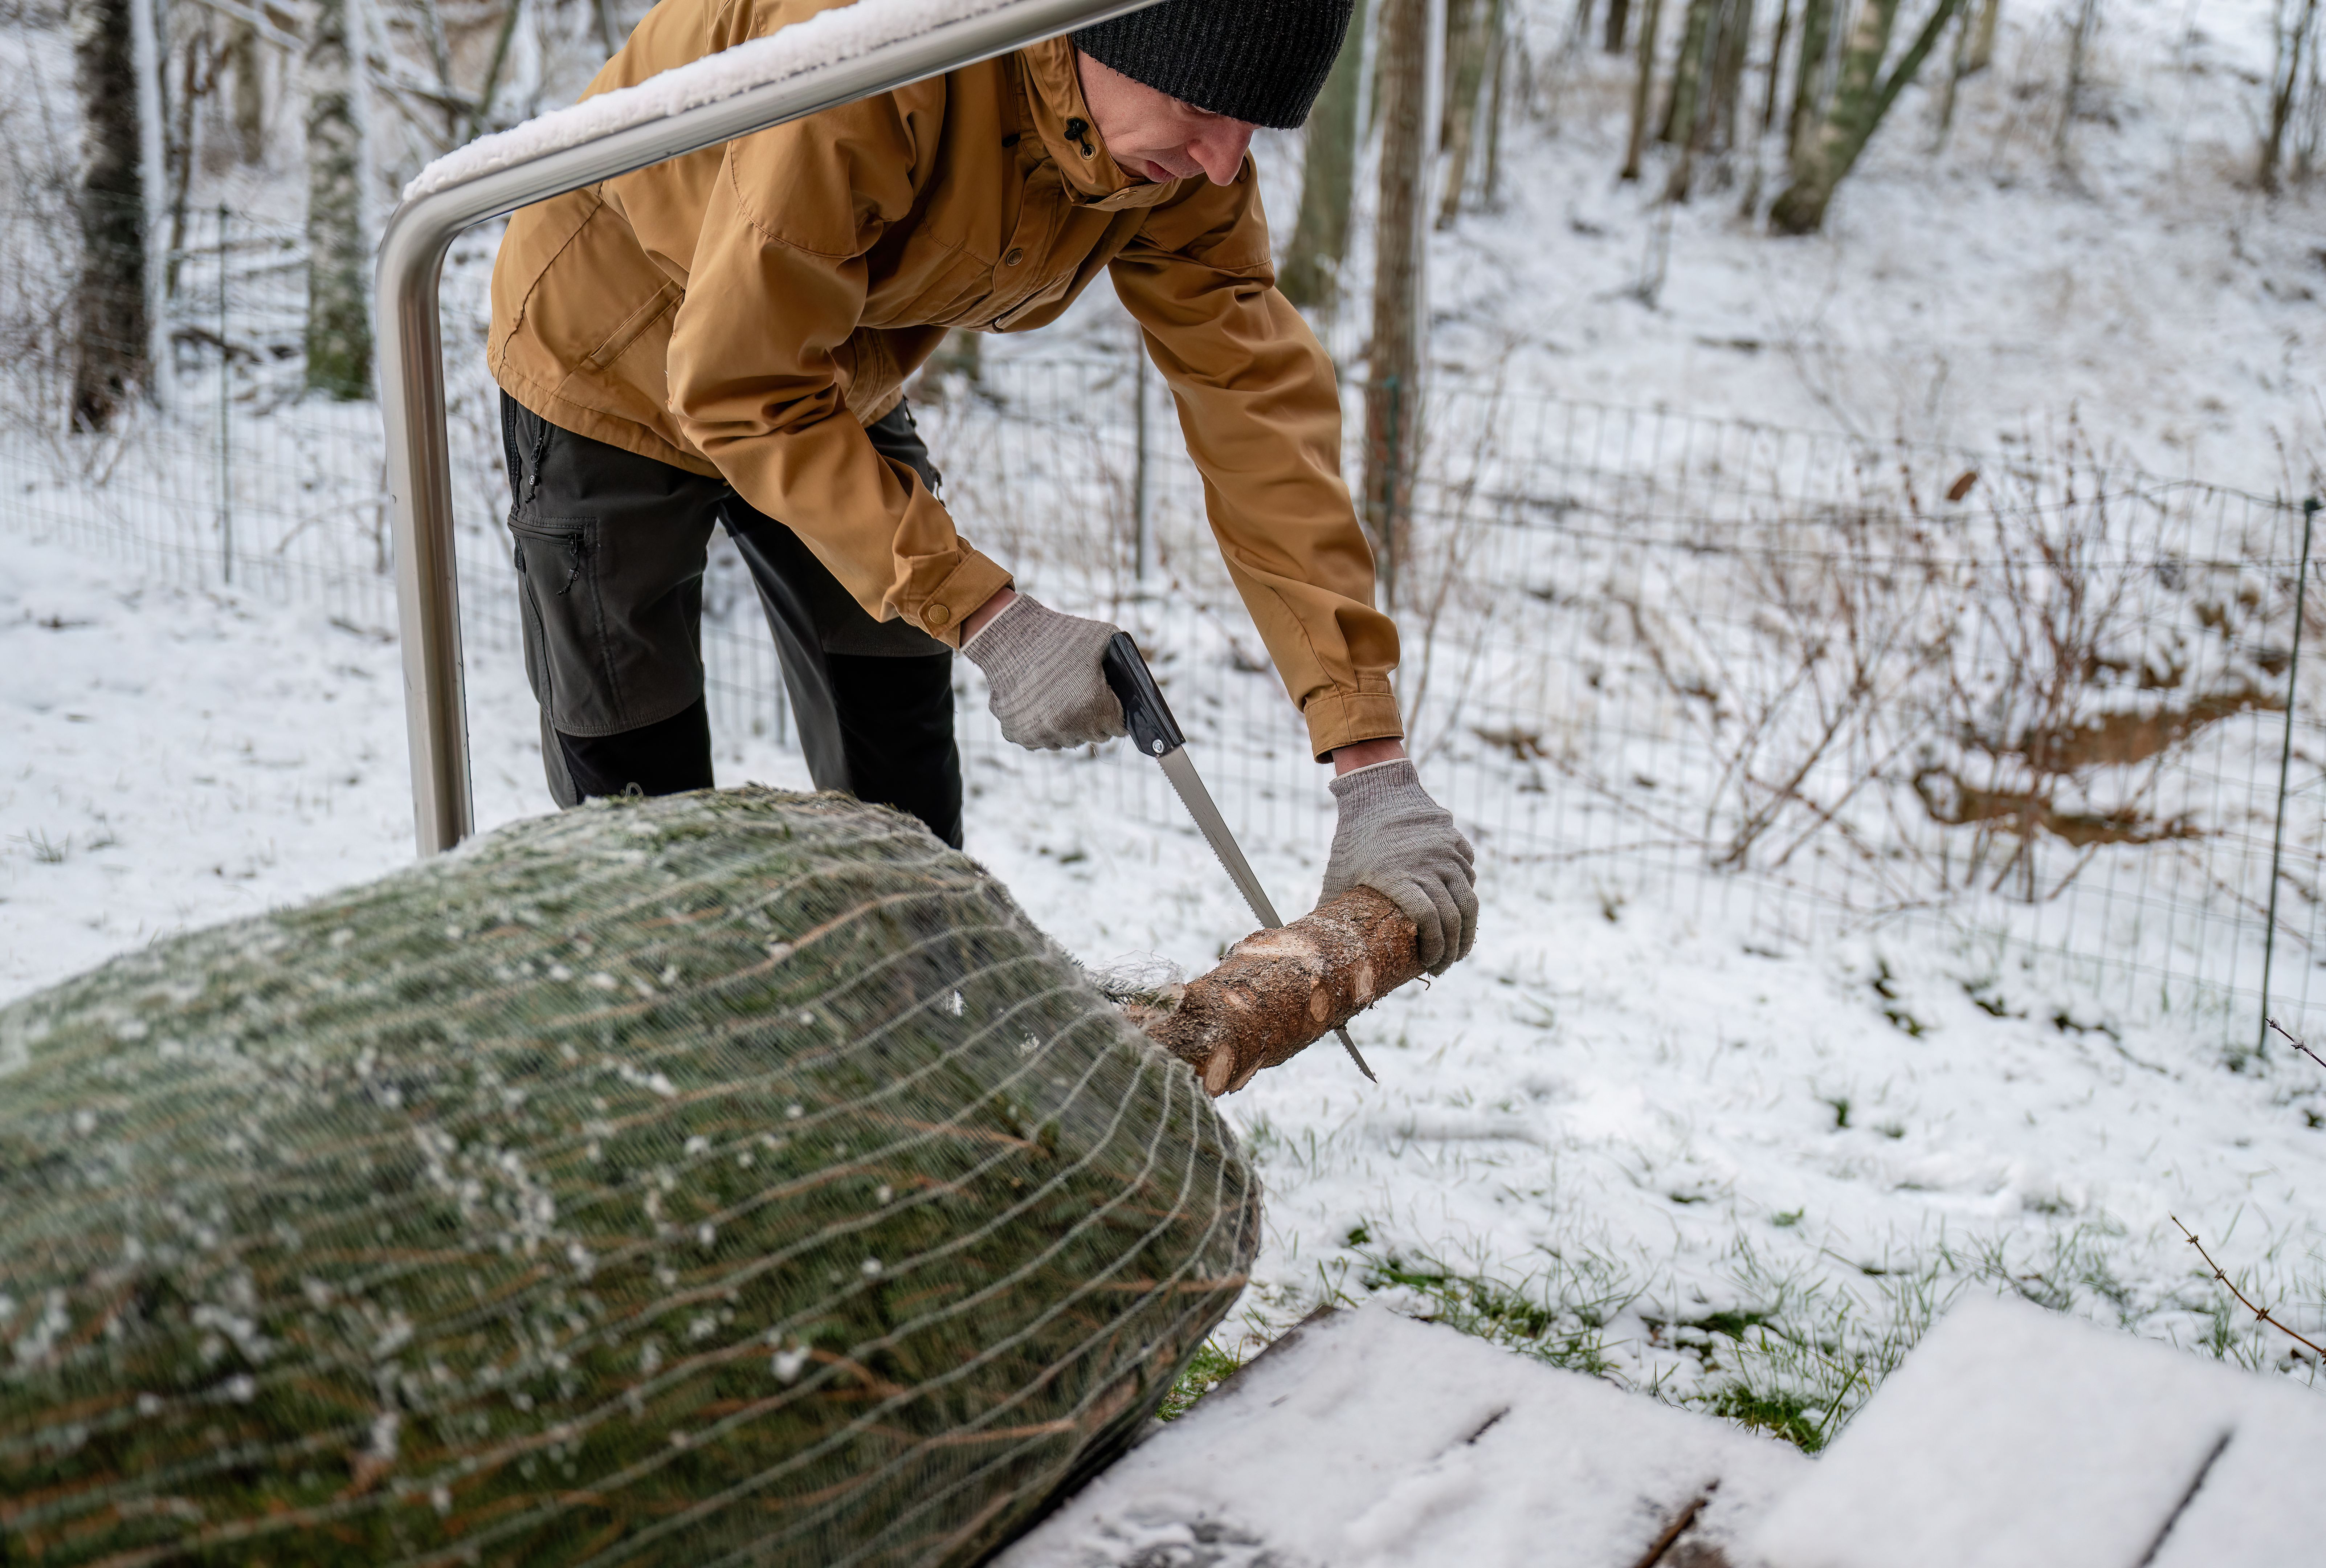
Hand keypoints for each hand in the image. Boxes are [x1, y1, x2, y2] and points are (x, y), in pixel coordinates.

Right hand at [960, 592, 1129, 750]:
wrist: (1009, 633)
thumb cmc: (1059, 635)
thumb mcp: (1103, 638)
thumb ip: (1124, 662)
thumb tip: (1137, 682)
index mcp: (1093, 706)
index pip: (1118, 729)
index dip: (1116, 714)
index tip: (1109, 704)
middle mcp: (1067, 725)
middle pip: (1092, 737)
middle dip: (1094, 720)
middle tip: (1085, 699)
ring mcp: (1040, 732)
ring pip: (1066, 742)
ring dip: (1068, 727)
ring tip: (1061, 699)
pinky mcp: (1017, 734)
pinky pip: (1038, 741)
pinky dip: (1041, 728)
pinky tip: (1040, 705)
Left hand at [1321, 759, 1477, 974]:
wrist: (1376, 792)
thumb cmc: (1352, 841)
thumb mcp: (1338, 876)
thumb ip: (1331, 911)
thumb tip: (1314, 949)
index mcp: (1399, 878)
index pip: (1430, 921)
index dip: (1434, 949)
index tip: (1430, 966)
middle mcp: (1428, 866)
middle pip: (1453, 917)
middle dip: (1452, 950)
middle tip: (1443, 966)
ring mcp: (1446, 852)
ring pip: (1469, 899)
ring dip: (1467, 929)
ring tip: (1459, 948)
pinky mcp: (1456, 842)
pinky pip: (1469, 875)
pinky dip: (1466, 896)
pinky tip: (1457, 912)